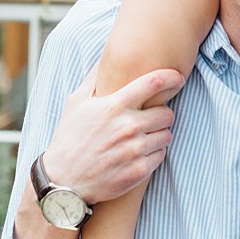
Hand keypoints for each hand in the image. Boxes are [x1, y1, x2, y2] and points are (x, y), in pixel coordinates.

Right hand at [41, 67, 183, 203]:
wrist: (61, 182)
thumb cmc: (69, 138)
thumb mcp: (76, 103)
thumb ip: (95, 78)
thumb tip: (106, 56)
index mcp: (114, 106)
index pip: (155, 83)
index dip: (172, 77)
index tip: (177, 78)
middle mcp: (127, 127)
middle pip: (167, 112)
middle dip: (161, 114)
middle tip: (148, 119)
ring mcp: (134, 150)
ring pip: (166, 134)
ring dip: (157, 135)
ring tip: (139, 138)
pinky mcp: (138, 171)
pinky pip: (161, 155)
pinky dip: (153, 154)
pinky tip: (136, 154)